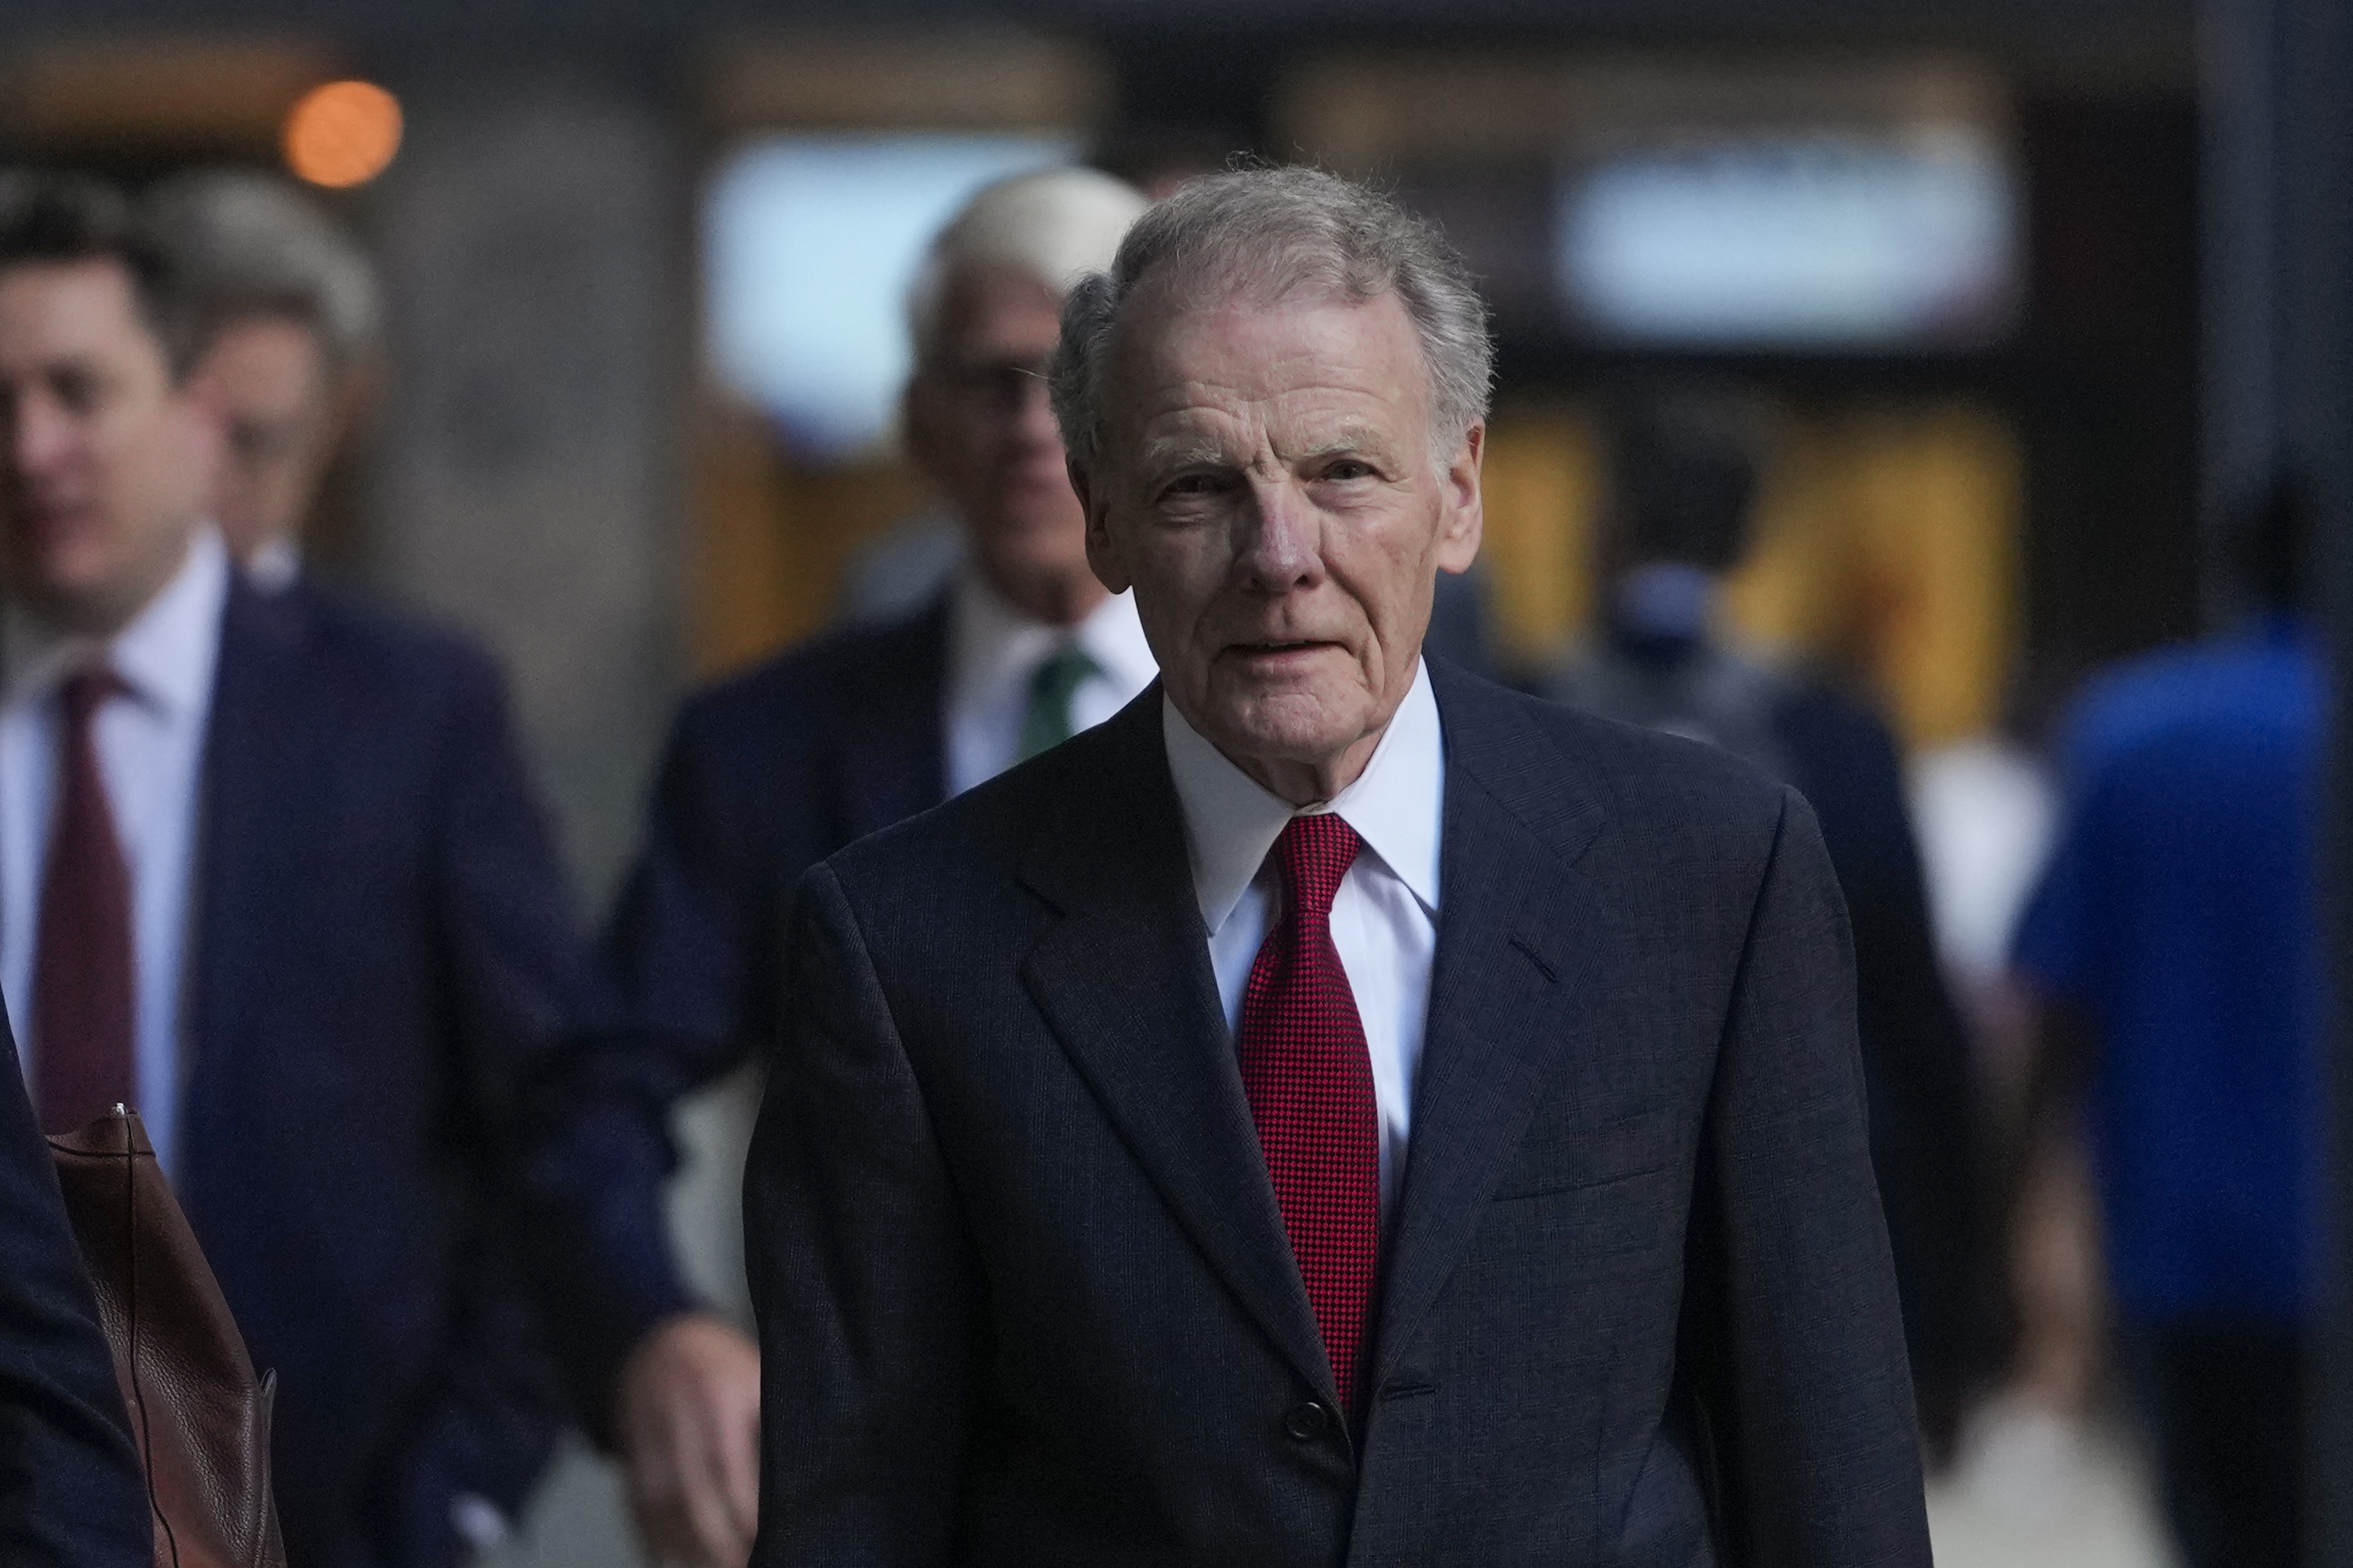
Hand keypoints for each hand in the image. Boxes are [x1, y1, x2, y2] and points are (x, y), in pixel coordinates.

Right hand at [614, 1311, 761, 1567]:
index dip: (744, 1511)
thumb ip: (772, 1422)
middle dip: (716, 1542)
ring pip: (662, 1505)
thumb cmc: (725, 1365)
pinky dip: (650, 1538)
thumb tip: (805, 1476)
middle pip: (692, 1493)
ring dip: (684, 1548)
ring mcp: (650, 1437)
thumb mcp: (757, 1377)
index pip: (730, 1465)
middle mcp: (681, 1419)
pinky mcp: (631, 1452)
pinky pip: (636, 1503)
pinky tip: (668, 1561)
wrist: (661, 1338)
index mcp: (721, 1397)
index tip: (763, 1542)